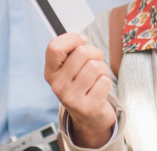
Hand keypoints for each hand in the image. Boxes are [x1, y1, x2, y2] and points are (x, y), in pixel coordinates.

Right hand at [44, 33, 113, 147]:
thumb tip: (81, 39)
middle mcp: (58, 86)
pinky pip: (104, 81)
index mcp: (50, 72)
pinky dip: (106, 83)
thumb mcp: (69, 68)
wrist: (88, 117)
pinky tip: (99, 90)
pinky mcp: (88, 107)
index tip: (82, 40)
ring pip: (95, 66)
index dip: (71, 39)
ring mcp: (72, 98)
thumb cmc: (81, 84)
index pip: (55, 48)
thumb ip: (70, 51)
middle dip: (94, 53)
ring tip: (97, 77)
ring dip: (102, 69)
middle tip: (94, 62)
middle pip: (81, 53)